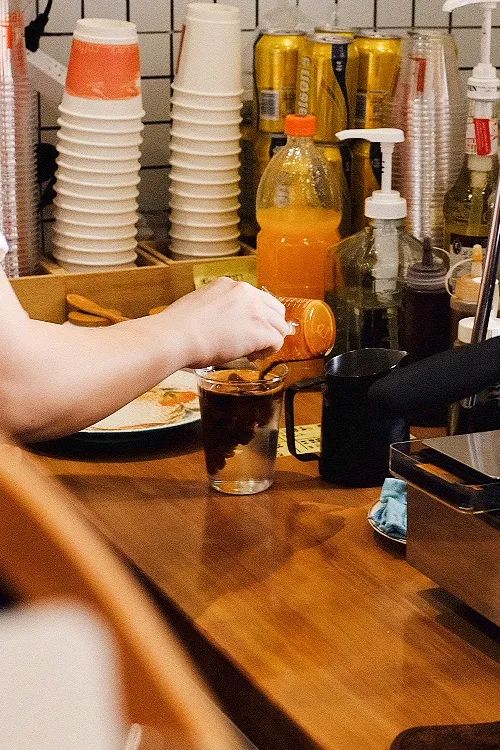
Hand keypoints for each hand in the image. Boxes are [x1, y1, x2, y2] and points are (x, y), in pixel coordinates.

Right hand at [159, 277, 289, 367]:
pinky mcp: (260, 329)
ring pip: (280, 326)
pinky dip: (268, 351)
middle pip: (275, 309)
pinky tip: (253, 356)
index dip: (255, 317)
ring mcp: (255, 310)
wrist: (177, 336)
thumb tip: (218, 323)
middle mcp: (245, 292)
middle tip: (256, 342)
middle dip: (269, 326)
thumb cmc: (178, 328)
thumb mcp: (197, 306)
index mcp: (228, 286)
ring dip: (269, 340)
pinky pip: (277, 341)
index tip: (246, 329)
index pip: (256, 298)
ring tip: (253, 352)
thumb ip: (215, 310)